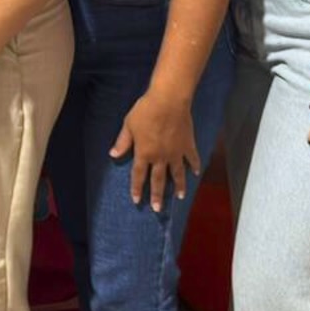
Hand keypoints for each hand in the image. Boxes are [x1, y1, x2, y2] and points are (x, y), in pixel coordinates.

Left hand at [111, 84, 200, 210]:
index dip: (137, 188)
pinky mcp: (187, 145)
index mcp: (144, 153)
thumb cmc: (145, 110)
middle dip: (158, 195)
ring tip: (179, 197)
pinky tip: (196, 173)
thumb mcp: (129, 124)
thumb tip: (113, 155)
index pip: (139, 174)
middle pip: (158, 180)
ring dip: (178, 186)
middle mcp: (160, 157)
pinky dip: (195, 166)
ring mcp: (176, 153)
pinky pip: (192, 158)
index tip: (137, 200)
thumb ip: (123, 142)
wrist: (168, 101)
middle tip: (158, 209)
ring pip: (177, 174)